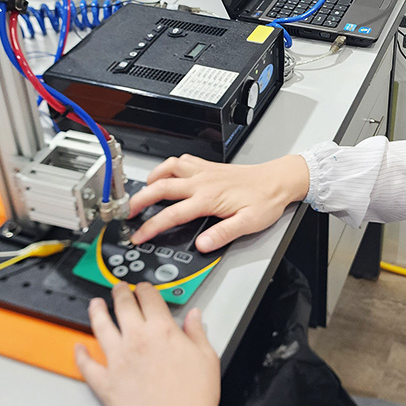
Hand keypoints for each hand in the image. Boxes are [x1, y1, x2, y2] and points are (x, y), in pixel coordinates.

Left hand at [75, 282, 220, 405]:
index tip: (144, 287)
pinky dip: (80, 355)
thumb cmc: (194, 398)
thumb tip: (194, 316)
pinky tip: (79, 348)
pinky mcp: (106, 382)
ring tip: (95, 305)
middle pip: (123, 305)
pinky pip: (87, 365)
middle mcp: (137, 340)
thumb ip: (197, 333)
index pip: (150, 297)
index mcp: (162, 330)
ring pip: (101, 326)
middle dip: (120, 292)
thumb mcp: (207, 358)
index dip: (146, 288)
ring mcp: (118, 360)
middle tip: (118, 288)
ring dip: (96, 312)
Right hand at [128, 153, 309, 251]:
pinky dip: (168, 166)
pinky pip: (182, 161)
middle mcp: (202, 182)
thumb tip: (202, 244)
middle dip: (140, 199)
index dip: (151, 226)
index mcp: (208, 198)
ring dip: (152, 178)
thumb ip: (223, 234)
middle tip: (128, 211)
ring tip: (142, 190)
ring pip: (169, 168)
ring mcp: (204, 171)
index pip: (172, 214)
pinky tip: (167, 173)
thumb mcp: (248, 224)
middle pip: (161, 187)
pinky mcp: (209, 166)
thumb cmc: (265, 200)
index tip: (138, 235)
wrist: (278, 180)